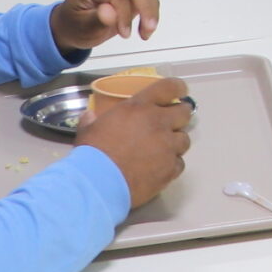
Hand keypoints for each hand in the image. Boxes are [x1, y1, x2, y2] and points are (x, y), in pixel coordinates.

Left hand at [49, 0, 159, 53]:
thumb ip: (96, 19)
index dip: (125, 13)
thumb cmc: (75, 24)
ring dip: (151, 12)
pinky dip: (151, 12)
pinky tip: (145, 27)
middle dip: (146, 10)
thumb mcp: (81, 27)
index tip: (126, 33)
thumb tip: (110, 11)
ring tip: (145, 33)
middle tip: (147, 31)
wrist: (74, 25)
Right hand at [74, 74, 191, 208]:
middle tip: (172, 122)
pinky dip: (171, 165)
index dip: (177, 87)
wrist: (99, 183)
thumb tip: (89, 115)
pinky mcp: (171, 168)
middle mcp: (158, 123)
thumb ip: (92, 120)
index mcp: (139, 108)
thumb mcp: (88, 130)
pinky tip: (159, 169)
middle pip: (184, 113)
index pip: (168, 87)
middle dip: (180, 116)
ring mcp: (168, 146)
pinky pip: (179, 163)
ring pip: (184, 139)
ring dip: (175, 143)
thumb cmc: (92, 153)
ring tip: (162, 150)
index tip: (180, 91)